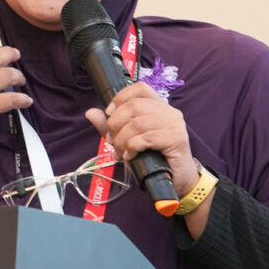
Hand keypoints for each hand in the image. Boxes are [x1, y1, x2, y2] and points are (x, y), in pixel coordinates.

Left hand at [84, 82, 200, 194]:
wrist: (175, 180)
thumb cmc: (153, 159)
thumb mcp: (127, 140)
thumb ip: (110, 127)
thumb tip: (91, 112)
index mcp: (158, 106)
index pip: (139, 88)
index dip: (120, 98)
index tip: (109, 114)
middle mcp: (169, 111)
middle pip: (134, 106)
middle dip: (115, 124)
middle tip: (111, 140)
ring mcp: (174, 124)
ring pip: (138, 123)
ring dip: (122, 139)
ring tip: (120, 151)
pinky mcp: (177, 139)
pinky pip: (146, 138)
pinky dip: (132, 147)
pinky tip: (130, 155)